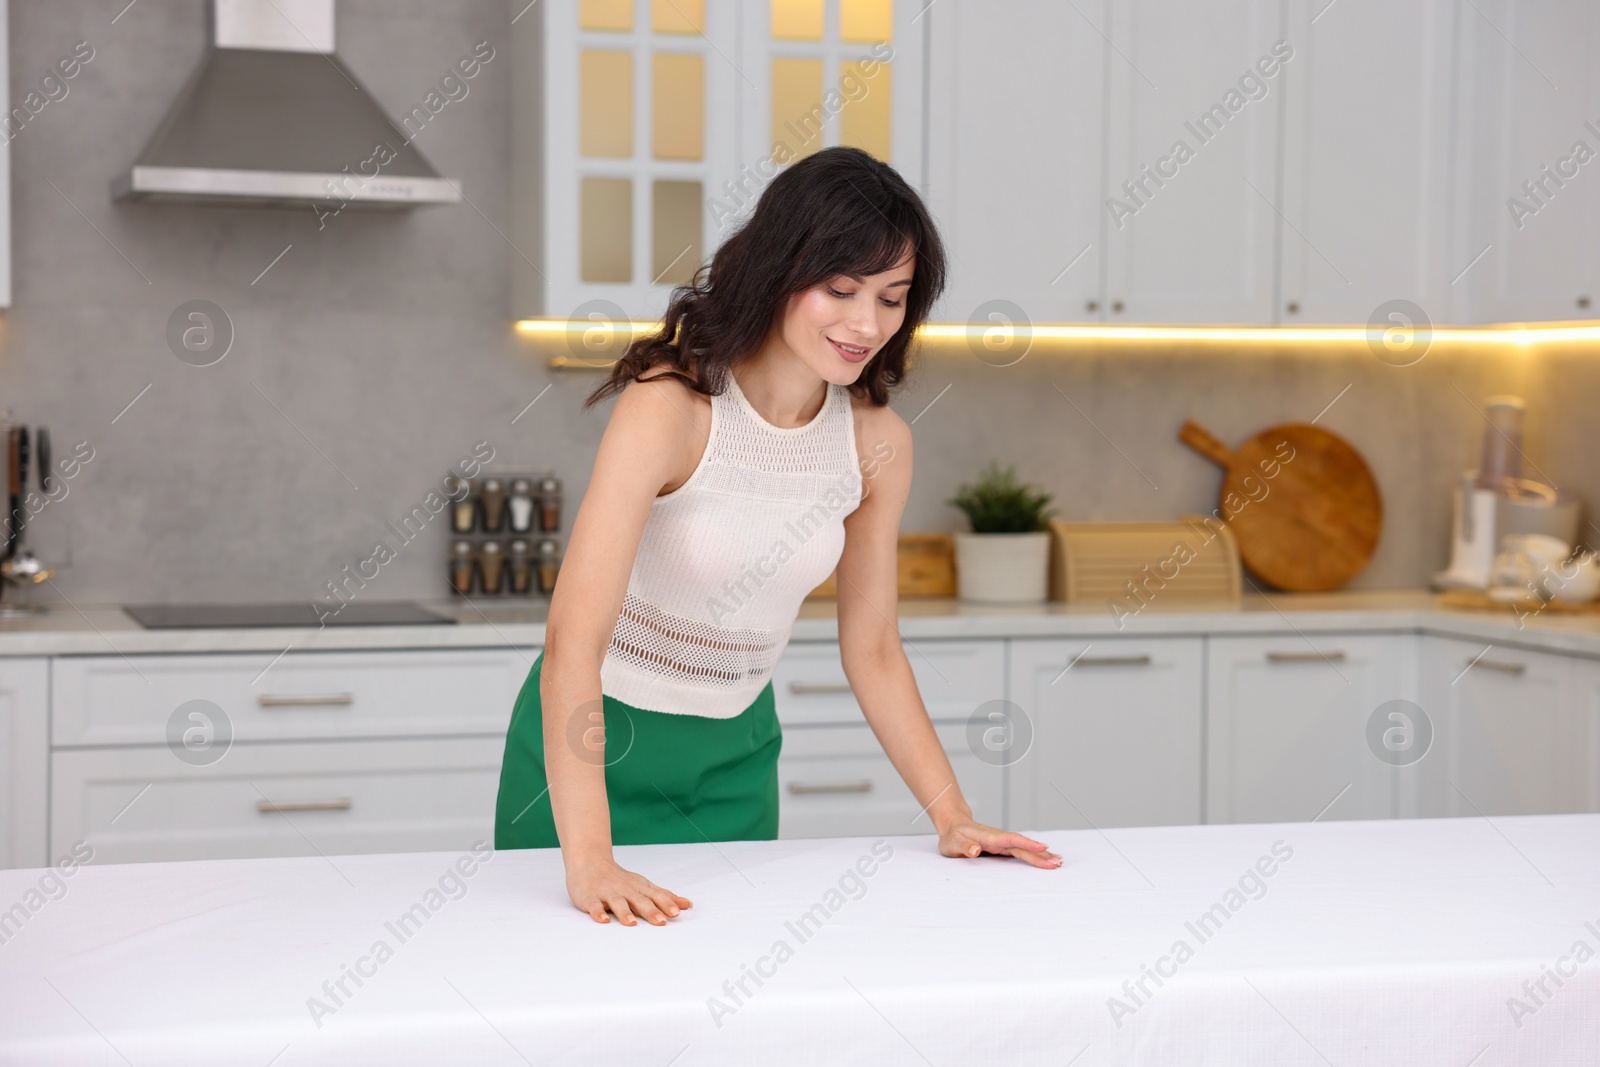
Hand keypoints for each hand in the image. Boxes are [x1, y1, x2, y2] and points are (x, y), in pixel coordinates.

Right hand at [566, 856, 692, 925]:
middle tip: (661, 921)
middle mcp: (625, 890)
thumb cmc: (620, 879)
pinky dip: (598, 912)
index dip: (666, 904)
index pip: (655, 896)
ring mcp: (607, 893)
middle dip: (650, 911)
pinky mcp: (590, 897)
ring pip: (617, 903)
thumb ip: (664, 896)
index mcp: (639, 888)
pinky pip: (594, 905)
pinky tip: (603, 920)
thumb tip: (687, 905)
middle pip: (639, 900)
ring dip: (624, 913)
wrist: (590, 861)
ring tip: (632, 923)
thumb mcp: (643, 885)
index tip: (677, 913)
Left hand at [938, 821, 1060, 868]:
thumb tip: (974, 850)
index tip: (1043, 847)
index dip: (1027, 844)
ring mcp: (1003, 842)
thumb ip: (963, 846)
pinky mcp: (1003, 847)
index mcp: (989, 837)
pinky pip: (1021, 851)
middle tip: (1057, 862)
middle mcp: (999, 838)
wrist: (954, 826)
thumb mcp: (953, 843)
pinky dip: (1034, 855)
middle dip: (1040, 854)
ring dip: (1041, 855)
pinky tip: (1046, 859)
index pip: (1011, 840)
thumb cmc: (953, 836)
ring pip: (1024, 848)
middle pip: (1022, 846)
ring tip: (1058, 862)